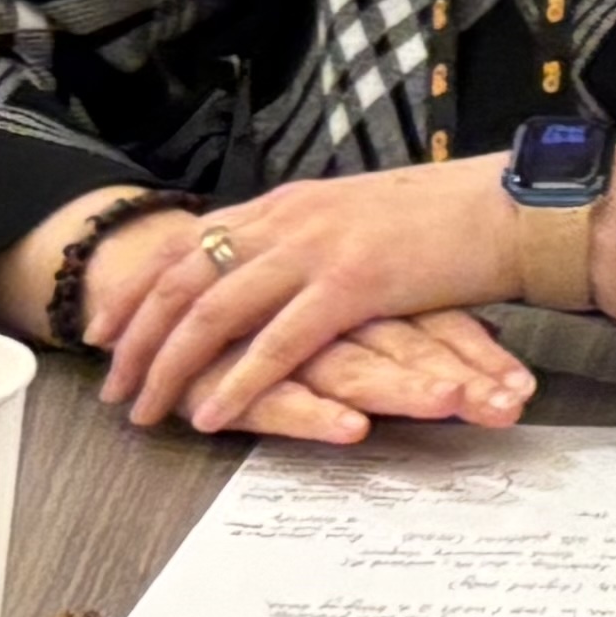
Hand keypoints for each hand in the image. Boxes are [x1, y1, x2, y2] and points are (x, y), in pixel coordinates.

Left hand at [104, 163, 588, 441]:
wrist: (510, 203)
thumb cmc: (448, 215)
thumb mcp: (362, 214)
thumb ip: (314, 236)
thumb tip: (279, 264)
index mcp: (293, 202)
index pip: (193, 242)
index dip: (141, 288)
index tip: (106, 328)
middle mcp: (291, 218)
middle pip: (186, 277)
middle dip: (137, 334)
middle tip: (110, 383)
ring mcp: (318, 249)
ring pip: (214, 310)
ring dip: (169, 364)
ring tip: (143, 408)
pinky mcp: (351, 284)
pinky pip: (276, 342)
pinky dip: (236, 381)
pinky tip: (209, 414)